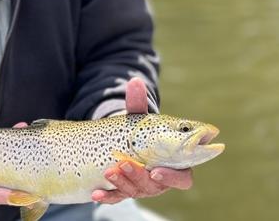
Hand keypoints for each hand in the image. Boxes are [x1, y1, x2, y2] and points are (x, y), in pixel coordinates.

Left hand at [91, 78, 193, 203]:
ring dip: (122, 183)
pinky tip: (96, 194)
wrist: (122, 140)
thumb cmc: (140, 131)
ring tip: (109, 170)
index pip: (183, 177)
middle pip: (156, 187)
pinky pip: (117, 197)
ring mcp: (141, 186)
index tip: (156, 170)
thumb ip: (138, 102)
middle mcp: (160, 179)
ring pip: (135, 191)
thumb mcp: (138, 118)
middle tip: (125, 163)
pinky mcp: (124, 190)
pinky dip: (107, 196)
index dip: (172, 177)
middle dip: (139, 177)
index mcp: (174, 163)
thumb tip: (134, 81)